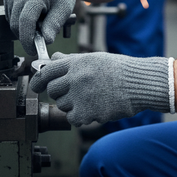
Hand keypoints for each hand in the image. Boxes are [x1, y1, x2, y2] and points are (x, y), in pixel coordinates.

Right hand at [4, 0, 86, 54]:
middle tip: (39, 38)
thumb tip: (46, 41)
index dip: (27, 40)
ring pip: (11, 21)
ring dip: (23, 27)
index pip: (25, 22)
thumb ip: (54, 25)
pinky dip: (18, 19)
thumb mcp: (63, 9)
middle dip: (26, 35)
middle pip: (16, 24)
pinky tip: (32, 14)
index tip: (33, 50)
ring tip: (39, 20)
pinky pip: (9, 14)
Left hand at [30, 52, 170, 126]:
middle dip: (60, 92)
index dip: (39, 79)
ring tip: (91, 97)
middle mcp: (76, 78)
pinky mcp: (87, 113)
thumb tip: (51, 58)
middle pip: (52, 90)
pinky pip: (73, 118)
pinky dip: (81, 116)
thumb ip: (71, 60)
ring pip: (63, 105)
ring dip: (72, 104)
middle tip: (74, 92)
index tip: (37, 84)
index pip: (47, 71)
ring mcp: (80, 96)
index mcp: (77, 63)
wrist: (139, 84)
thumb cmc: (119, 70)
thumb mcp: (94, 58)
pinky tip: (94, 107)